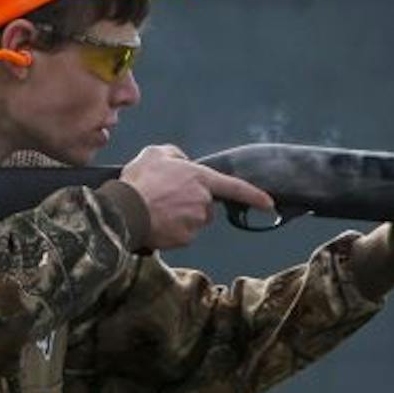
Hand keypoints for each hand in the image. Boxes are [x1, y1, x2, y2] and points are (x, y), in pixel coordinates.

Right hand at [118, 144, 273, 250]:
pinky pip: (183, 234)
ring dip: (181, 216)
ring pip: (194, 220)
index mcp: (201, 178)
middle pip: (206, 205)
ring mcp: (195, 222)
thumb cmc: (139, 181)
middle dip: (191, 202)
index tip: (269, 204)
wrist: (124, 211)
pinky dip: (172, 230)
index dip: (254, 195)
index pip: (234, 187)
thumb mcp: (155, 153)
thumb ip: (175, 154)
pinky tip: (156, 222)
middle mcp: (203, 201)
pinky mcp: (185, 239)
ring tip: (156, 208)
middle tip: (165, 196)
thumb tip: (182, 161)